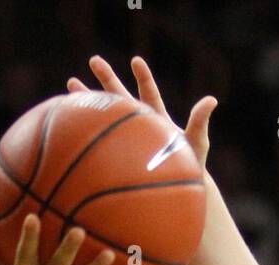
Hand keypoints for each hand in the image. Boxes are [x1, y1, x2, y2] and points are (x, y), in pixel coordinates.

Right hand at [66, 54, 216, 171]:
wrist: (180, 190)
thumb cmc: (191, 167)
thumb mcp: (197, 143)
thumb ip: (200, 121)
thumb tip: (212, 99)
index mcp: (157, 118)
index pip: (149, 93)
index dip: (143, 77)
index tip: (136, 61)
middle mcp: (140, 124)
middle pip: (121, 96)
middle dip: (108, 78)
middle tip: (94, 60)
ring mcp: (128, 138)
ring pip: (105, 115)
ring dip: (89, 100)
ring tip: (71, 84)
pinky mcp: (118, 154)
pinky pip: (99, 141)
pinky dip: (85, 133)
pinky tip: (67, 125)